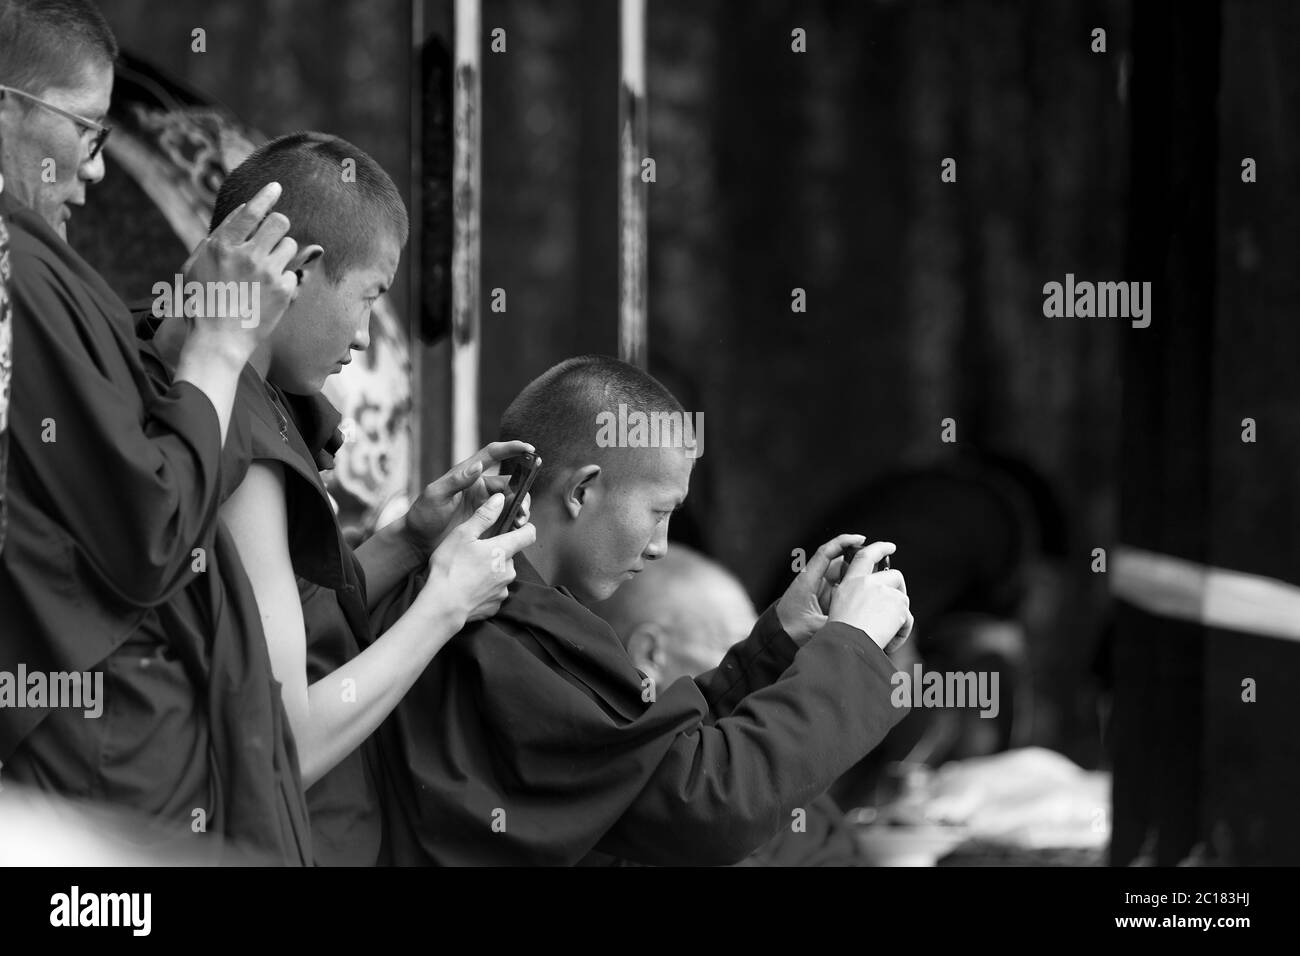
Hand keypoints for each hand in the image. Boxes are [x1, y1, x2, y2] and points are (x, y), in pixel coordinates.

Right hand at [180, 182, 310, 358]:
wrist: (219, 341)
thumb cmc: (202, 303)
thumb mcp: (197, 266)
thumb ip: (218, 238)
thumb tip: (241, 213)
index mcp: (222, 246)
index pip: (250, 211)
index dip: (265, 196)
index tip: (275, 187)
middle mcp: (247, 255)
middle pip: (279, 222)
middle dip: (278, 226)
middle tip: (271, 238)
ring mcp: (267, 273)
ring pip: (290, 245)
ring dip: (282, 252)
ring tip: (267, 269)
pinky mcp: (283, 290)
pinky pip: (293, 271)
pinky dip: (285, 279)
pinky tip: (269, 292)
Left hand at [402, 440, 535, 552]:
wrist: (418, 544)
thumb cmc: (423, 516)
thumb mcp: (436, 495)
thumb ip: (456, 480)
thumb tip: (478, 466)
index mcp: (468, 475)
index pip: (493, 454)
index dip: (512, 448)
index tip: (530, 448)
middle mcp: (480, 487)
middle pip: (511, 482)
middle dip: (523, 491)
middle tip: (524, 508)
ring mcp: (485, 505)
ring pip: (513, 501)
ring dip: (521, 508)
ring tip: (520, 520)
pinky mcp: (487, 522)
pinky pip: (508, 518)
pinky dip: (516, 521)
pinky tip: (516, 530)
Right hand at [418, 493, 536, 624]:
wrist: (442, 606)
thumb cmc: (450, 567)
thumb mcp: (463, 534)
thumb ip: (484, 515)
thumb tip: (500, 499)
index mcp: (503, 550)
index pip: (529, 534)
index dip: (525, 527)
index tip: (516, 525)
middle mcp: (509, 570)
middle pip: (510, 555)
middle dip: (497, 551)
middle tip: (475, 552)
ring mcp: (503, 590)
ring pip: (501, 574)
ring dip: (490, 570)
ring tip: (468, 571)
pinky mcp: (495, 605)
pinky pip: (494, 592)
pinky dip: (484, 588)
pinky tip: (468, 587)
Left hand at [775, 533, 872, 644]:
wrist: (777, 637)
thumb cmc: (791, 630)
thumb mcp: (814, 627)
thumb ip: (835, 622)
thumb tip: (858, 619)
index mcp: (808, 581)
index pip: (826, 553)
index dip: (843, 542)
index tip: (861, 539)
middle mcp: (815, 580)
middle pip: (840, 561)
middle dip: (859, 559)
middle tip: (881, 559)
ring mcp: (820, 588)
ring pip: (844, 574)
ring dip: (859, 574)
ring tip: (879, 577)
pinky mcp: (825, 597)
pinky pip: (843, 586)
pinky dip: (855, 585)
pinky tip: (869, 591)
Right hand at [828, 540, 912, 652]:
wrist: (848, 645)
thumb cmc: (841, 636)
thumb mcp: (840, 610)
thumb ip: (856, 598)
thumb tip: (875, 598)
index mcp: (850, 582)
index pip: (865, 556)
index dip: (879, 548)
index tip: (890, 547)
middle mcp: (868, 582)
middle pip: (894, 575)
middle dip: (899, 589)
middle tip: (898, 606)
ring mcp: (884, 590)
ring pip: (902, 599)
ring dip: (898, 616)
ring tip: (886, 634)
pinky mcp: (898, 602)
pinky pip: (907, 618)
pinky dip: (902, 631)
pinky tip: (890, 640)